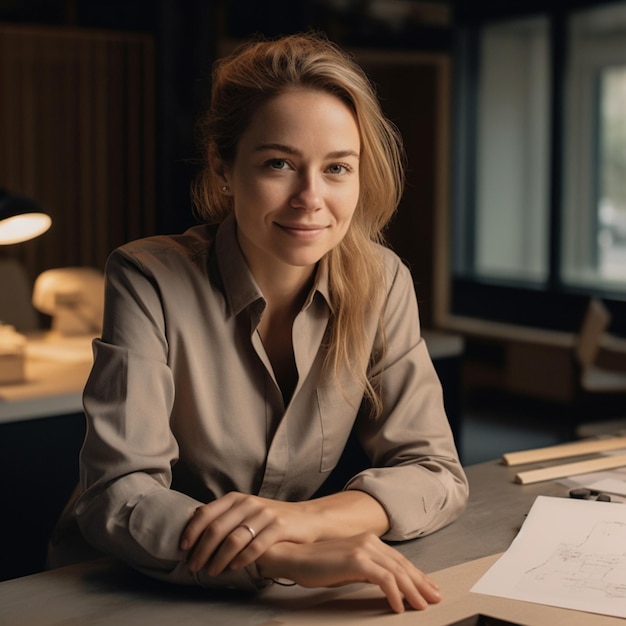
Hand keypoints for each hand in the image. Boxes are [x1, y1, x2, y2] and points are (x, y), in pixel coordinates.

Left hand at [180, 492, 315, 575]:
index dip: (192, 531)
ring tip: (212, 572)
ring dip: (219, 559)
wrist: (306, 518)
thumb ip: (224, 515)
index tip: (183, 548)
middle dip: (202, 550)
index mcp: (236, 499)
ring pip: (235, 539)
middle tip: (194, 567)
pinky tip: (235, 567)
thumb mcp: (245, 510)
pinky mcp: (279, 526)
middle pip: (217, 528)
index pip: (207, 513)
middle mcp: (248, 503)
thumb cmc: (269, 518)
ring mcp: (265, 514)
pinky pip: (257, 545)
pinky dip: (243, 558)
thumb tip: (194, 522)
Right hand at [258, 533, 441, 613]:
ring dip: (412, 591)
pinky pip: (383, 579)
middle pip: (402, 565)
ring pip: (397, 572)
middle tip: (433, 597)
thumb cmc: (318, 564)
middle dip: (420, 583)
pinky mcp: (356, 559)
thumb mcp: (349, 567)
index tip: (427, 587)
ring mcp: (363, 549)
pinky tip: (397, 605)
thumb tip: (387, 584)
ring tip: (420, 605)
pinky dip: (393, 593)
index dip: (416, 575)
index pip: (398, 560)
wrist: (295, 556)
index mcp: (368, 541)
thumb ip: (368, 570)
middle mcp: (369, 541)